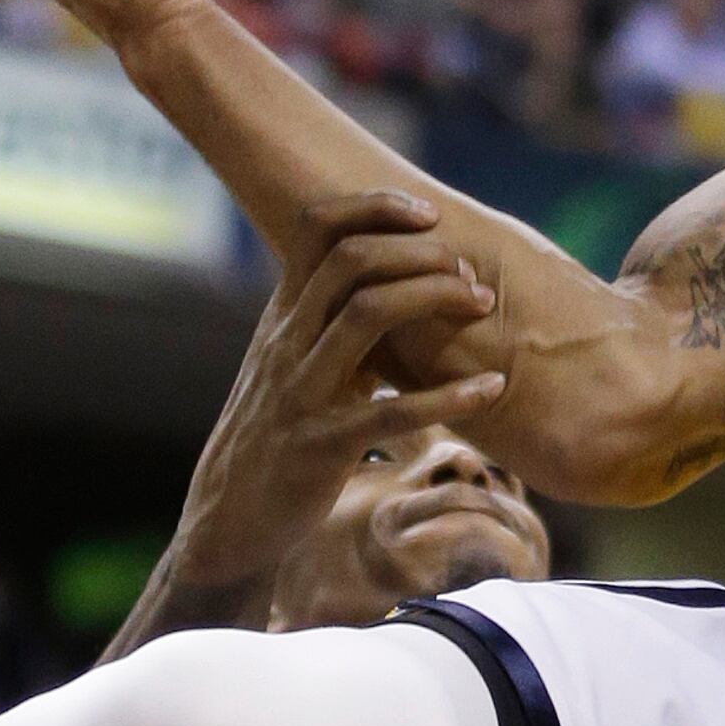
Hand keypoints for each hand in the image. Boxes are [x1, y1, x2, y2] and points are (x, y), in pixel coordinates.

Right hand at [168, 190, 508, 601]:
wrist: (232, 518)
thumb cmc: (281, 435)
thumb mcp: (298, 365)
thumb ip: (336, 324)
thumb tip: (404, 283)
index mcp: (282, 316)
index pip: (317, 228)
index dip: (374, 207)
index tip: (429, 215)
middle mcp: (287, 342)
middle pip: (352, 260)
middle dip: (421, 254)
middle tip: (468, 274)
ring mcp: (302, 391)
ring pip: (369, 313)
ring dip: (437, 297)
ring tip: (482, 305)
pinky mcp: (323, 446)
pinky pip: (395, 411)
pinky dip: (452, 395)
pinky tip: (492, 387)